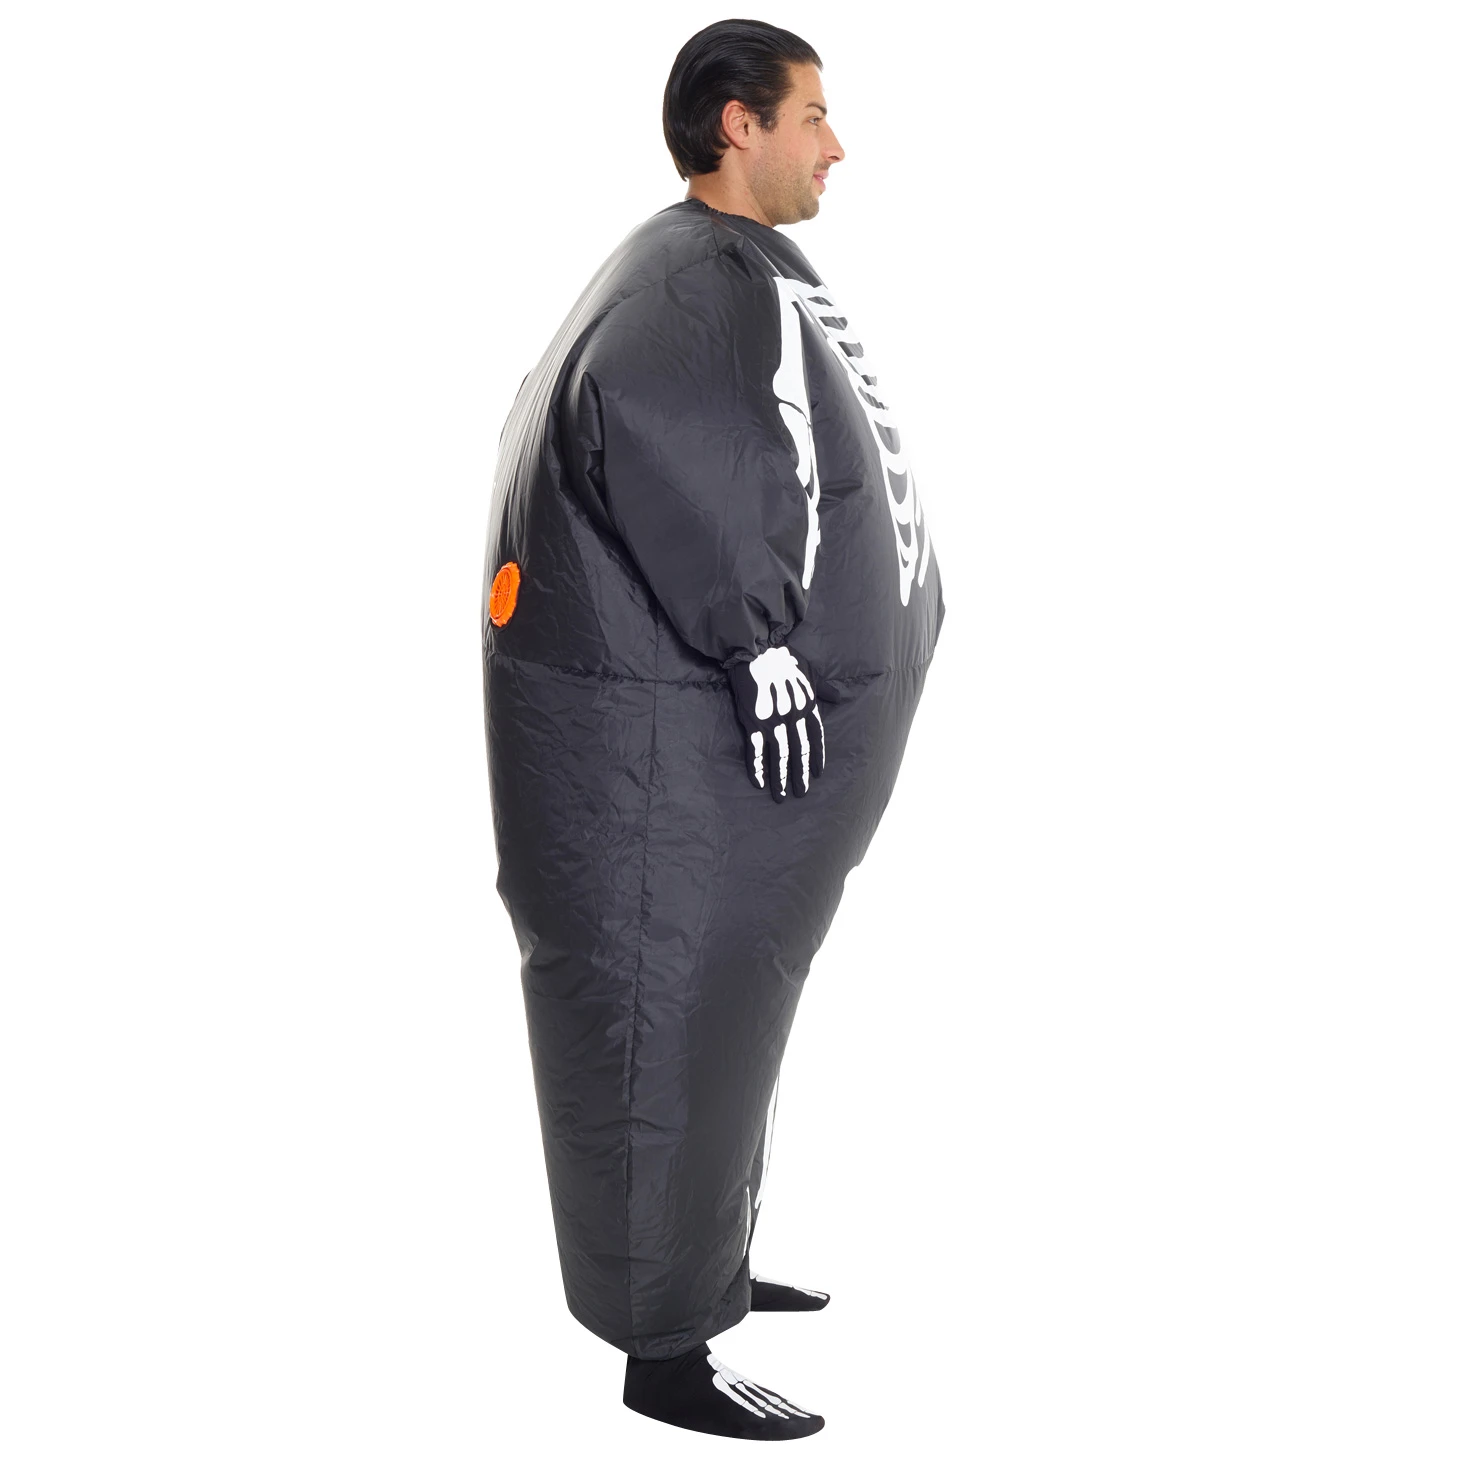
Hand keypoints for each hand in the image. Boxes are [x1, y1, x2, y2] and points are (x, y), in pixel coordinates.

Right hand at [728, 646, 825, 800]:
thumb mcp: (810, 672)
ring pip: (779, 756)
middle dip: (800, 775)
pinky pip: (756, 750)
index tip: (816, 775)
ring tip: (781, 796)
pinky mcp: (754, 721)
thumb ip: (824, 688)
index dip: (816, 758)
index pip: (816, 738)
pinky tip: (759, 782)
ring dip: (780, 778)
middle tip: (801, 793)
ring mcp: (773, 721)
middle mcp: (793, 716)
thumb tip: (839, 696)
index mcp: (808, 706)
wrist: (756, 650)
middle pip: (799, 752)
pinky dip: (758, 767)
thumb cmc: (784, 659)